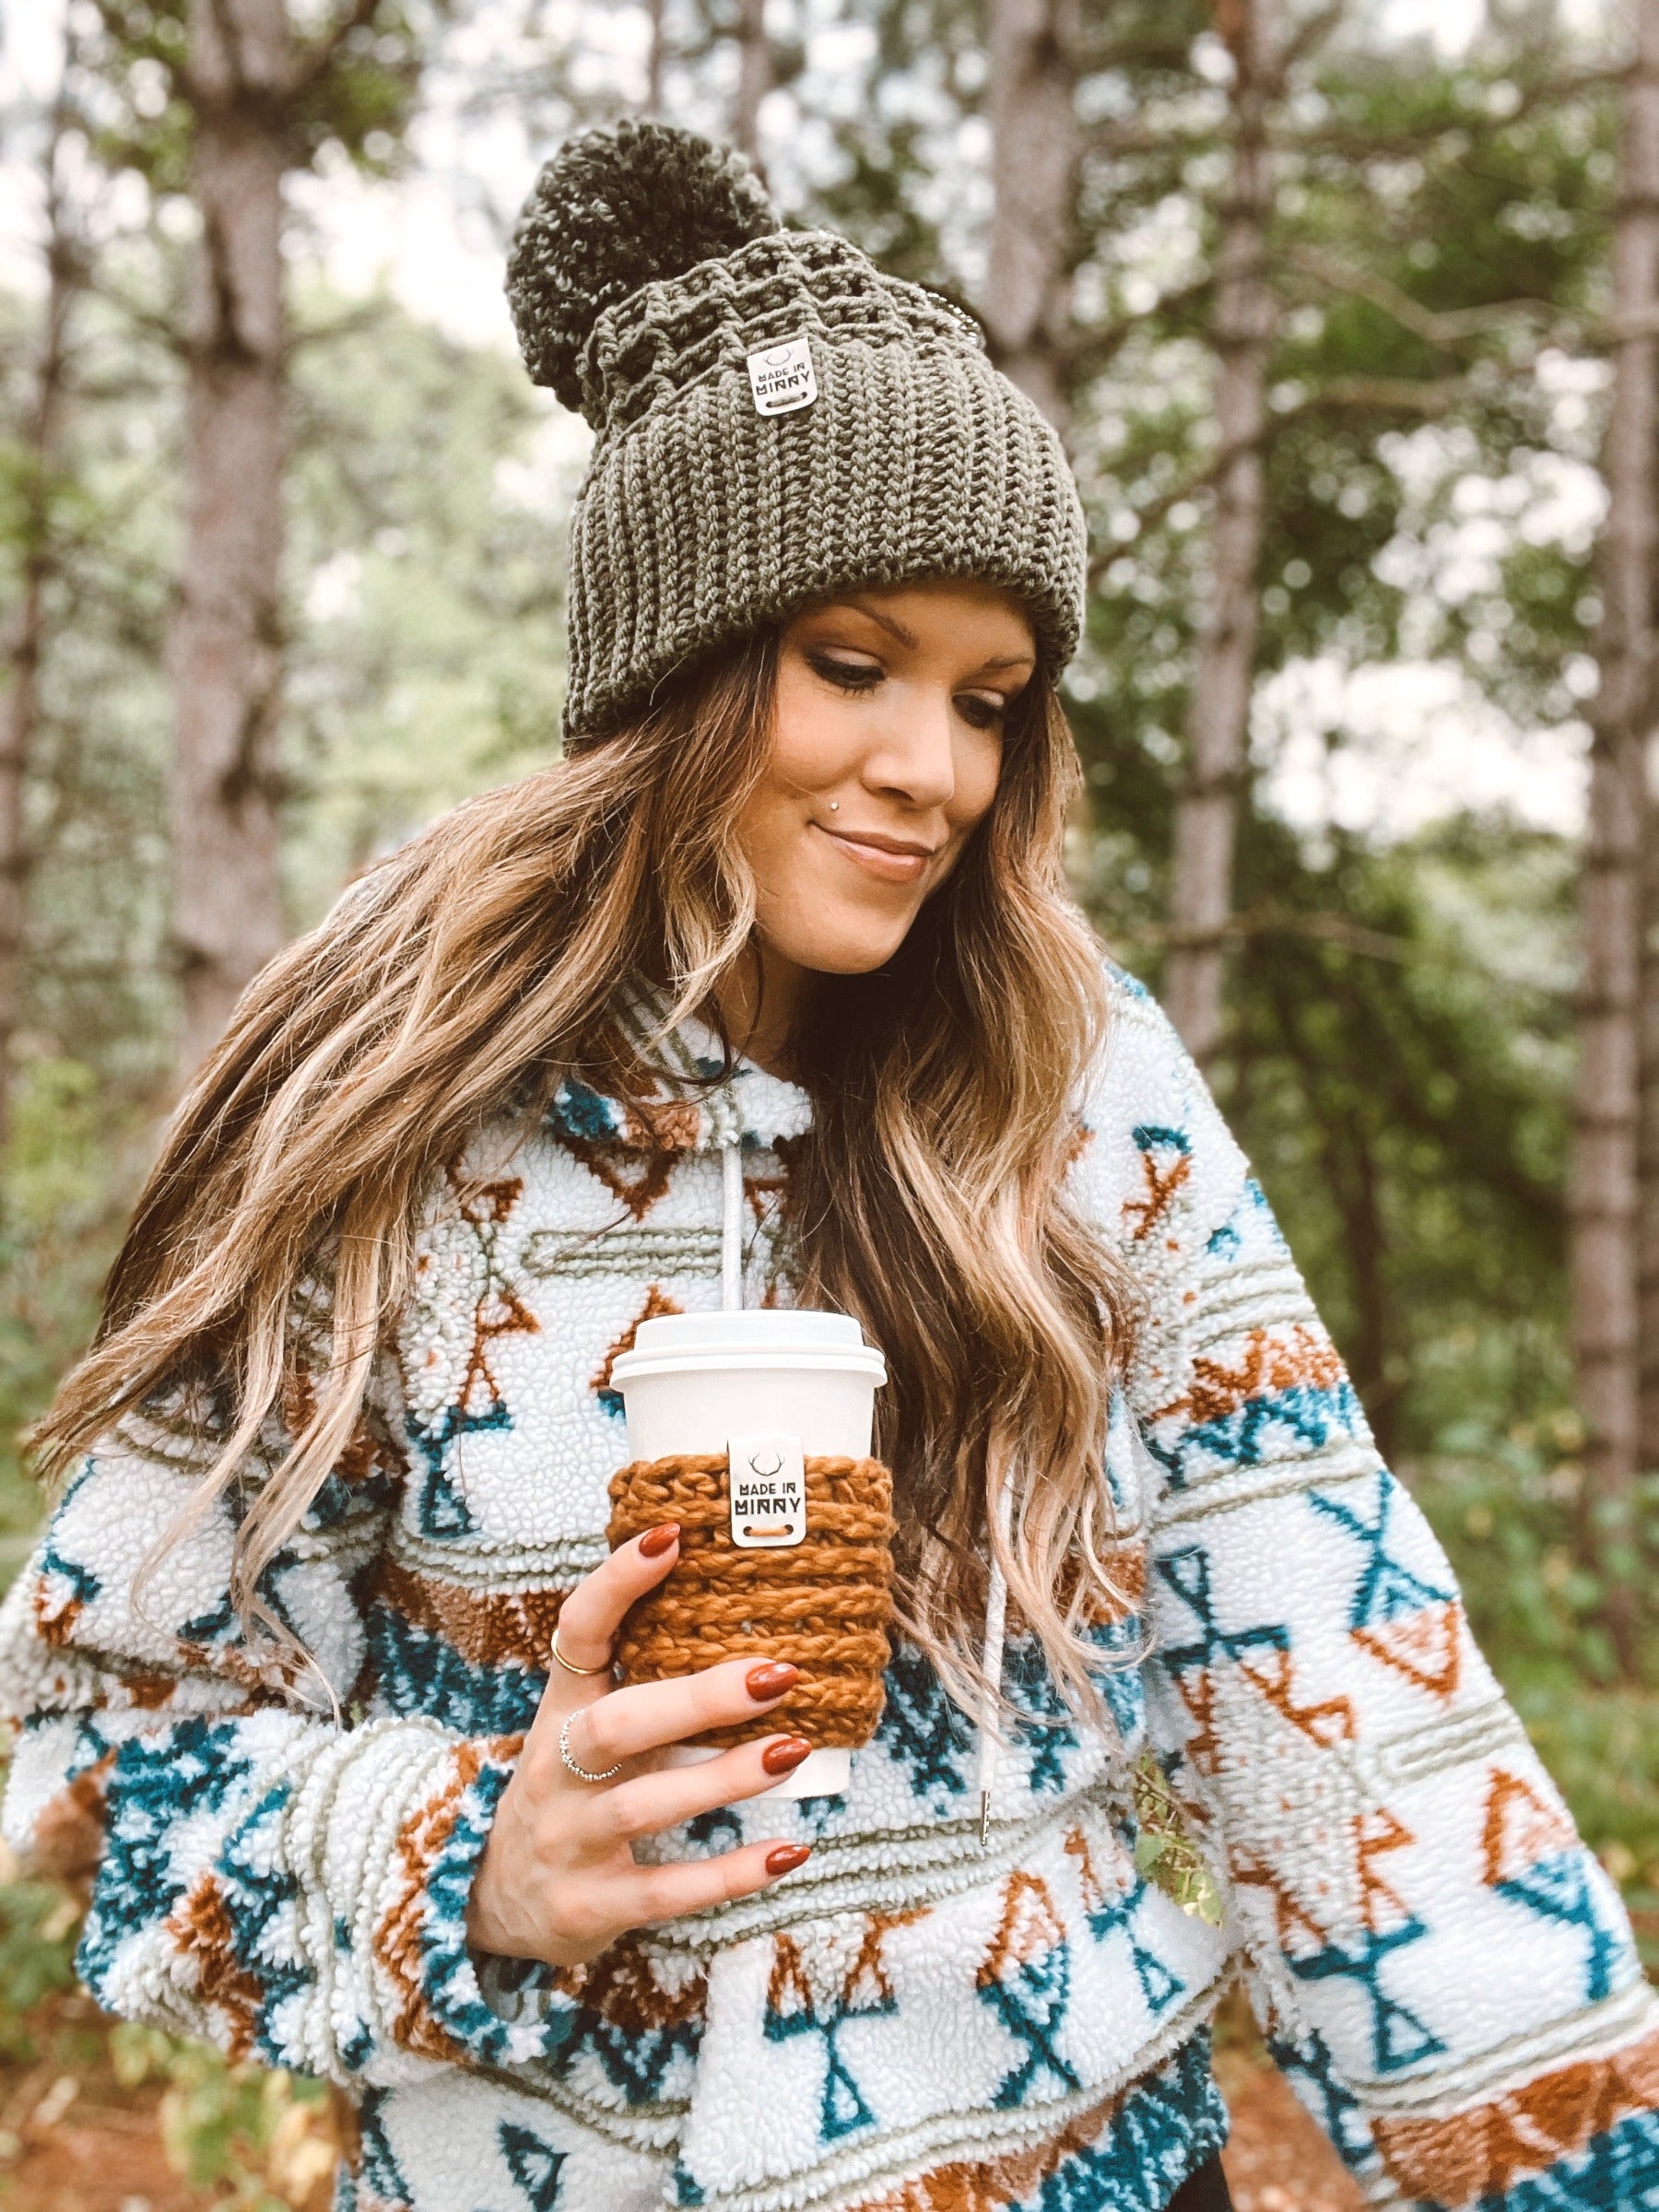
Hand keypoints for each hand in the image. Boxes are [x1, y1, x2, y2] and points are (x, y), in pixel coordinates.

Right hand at [465, 1523, 813, 1967]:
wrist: (493, 1899)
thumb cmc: (571, 1790)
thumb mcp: (589, 1727)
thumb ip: (646, 1682)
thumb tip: (751, 1616)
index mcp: (561, 1710)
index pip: (577, 1633)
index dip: (616, 1583)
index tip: (671, 1537)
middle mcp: (556, 1770)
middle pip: (617, 1726)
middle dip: (698, 1700)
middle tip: (777, 1673)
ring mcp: (570, 1840)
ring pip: (643, 1805)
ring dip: (723, 1779)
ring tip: (793, 1748)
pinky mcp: (591, 1905)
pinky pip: (665, 1890)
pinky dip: (728, 1875)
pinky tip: (788, 1853)